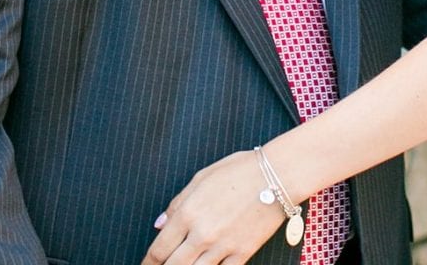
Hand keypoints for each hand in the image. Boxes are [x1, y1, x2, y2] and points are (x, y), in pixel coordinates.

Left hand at [143, 150, 283, 264]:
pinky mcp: (243, 253)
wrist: (277, 176)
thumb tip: (159, 224)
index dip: (149, 262)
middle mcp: (202, 234)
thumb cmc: (239, 170)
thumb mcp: (201, 178)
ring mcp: (223, 246)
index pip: (159, 249)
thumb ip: (177, 203)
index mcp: (188, 213)